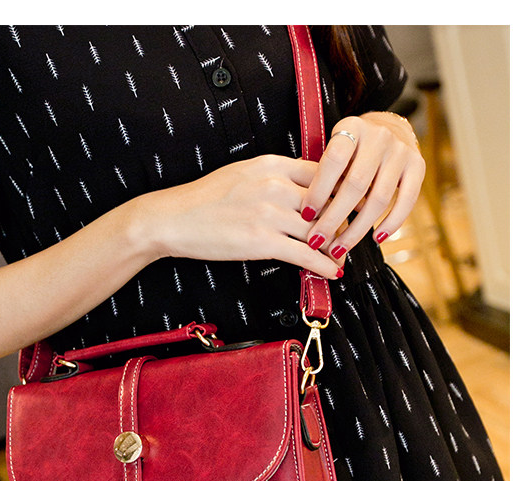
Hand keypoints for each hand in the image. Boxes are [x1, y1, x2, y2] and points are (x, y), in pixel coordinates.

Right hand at [147, 154, 341, 278]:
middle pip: (328, 200)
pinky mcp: (262, 241)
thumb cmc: (205, 199)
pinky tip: (333, 270)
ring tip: (344, 254)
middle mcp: (276, 185)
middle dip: (343, 219)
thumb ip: (274, 176)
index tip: (348, 204)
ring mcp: (270, 213)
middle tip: (353, 233)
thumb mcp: (243, 173)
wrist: (173, 219)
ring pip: (320, 228)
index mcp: (272, 164)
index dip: (340, 190)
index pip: (323, 172)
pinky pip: (305, 253)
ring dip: (336, 244)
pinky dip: (323, 264)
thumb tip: (301, 186)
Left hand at [299, 112, 425, 263]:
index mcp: (352, 128)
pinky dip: (392, 223)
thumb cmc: (351, 149)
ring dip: (357, 229)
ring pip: (379, 198)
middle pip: (356, 184)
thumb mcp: (333, 151)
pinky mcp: (418, 166)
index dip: (319, 190)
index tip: (306, 216)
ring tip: (339, 249)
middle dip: (334, 218)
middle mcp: (379, 136)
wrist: (389, 128)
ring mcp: (401, 151)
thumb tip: (307, 216)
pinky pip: (407, 201)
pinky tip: (377, 239)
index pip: (334, 160)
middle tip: (317, 241)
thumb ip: (322, 174)